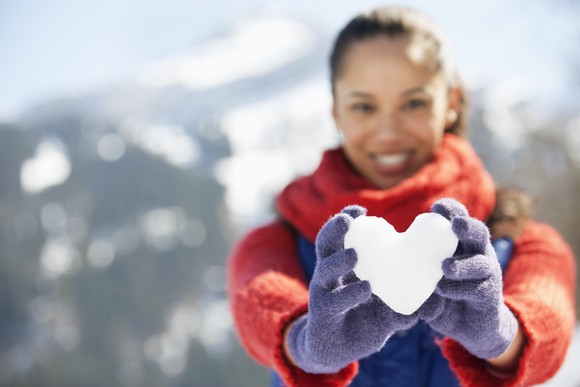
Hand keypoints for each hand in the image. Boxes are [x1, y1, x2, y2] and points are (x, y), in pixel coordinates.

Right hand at [286, 206, 418, 373]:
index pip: (338, 236)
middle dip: (333, 230)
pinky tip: (365, 289)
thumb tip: (437, 300)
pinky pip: (334, 302)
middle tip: (348, 221)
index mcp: (340, 266)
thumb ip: (406, 302)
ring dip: (339, 261)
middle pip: (324, 246)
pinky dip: (350, 294)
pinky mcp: (323, 315)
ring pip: (325, 271)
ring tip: (355, 255)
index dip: (345, 220)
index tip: (360, 210)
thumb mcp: (384, 307)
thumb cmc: (361, 320)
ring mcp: (322, 295)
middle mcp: (327, 276)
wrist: (335, 351)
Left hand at [425, 198, 517, 358]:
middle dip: (468, 226)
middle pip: (479, 234)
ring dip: (463, 264)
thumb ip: (413, 265)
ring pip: (481, 263)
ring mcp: (487, 274)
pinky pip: (478, 289)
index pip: (459, 219)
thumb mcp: (427, 274)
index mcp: (461, 243)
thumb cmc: (444, 292)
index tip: (437, 207)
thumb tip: (379, 259)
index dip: (452, 210)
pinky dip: (460, 288)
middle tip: (456, 225)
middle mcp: (478, 254)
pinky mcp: (489, 296)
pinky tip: (444, 290)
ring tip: (445, 267)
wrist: (470, 325)